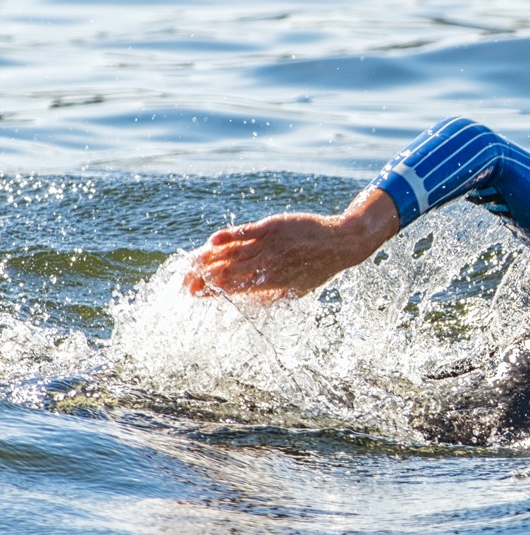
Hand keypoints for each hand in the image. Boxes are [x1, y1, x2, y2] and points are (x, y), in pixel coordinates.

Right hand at [184, 187, 399, 300]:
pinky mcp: (273, 227)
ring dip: (207, 259)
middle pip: (226, 272)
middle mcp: (267, 266)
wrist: (341, 243)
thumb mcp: (294, 291)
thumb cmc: (316, 268)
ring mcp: (269, 245)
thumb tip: (242, 307)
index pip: (232, 289)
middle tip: (182, 280)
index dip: (209, 291)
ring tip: (189, 262)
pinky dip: (228, 236)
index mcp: (270, 284)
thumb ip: (267, 297)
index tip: (191, 293)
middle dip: (201, 277)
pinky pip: (246, 232)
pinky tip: (212, 241)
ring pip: (232, 254)